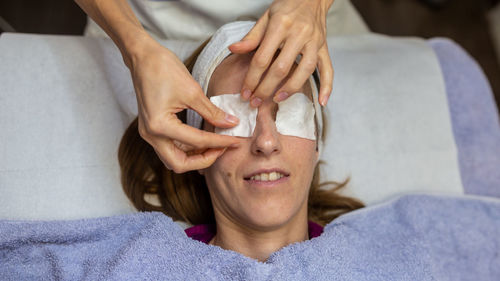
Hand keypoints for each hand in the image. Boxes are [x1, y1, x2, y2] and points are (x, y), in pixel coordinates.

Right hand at [126, 39, 240, 172]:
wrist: (142, 56)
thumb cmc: (163, 68)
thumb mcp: (192, 91)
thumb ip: (212, 112)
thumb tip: (231, 124)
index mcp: (159, 126)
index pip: (197, 142)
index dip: (220, 142)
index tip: (236, 141)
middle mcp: (151, 135)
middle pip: (179, 164)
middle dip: (204, 160)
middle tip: (223, 149)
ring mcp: (149, 133)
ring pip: (174, 158)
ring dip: (195, 156)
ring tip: (216, 144)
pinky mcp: (152, 129)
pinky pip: (171, 147)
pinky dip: (188, 148)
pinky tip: (203, 139)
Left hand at [229, 0, 333, 106]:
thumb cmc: (287, 7)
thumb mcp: (266, 17)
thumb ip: (252, 37)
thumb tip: (234, 49)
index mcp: (281, 25)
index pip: (262, 58)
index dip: (252, 78)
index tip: (245, 92)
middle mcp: (299, 34)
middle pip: (281, 68)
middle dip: (266, 88)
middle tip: (256, 102)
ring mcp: (314, 42)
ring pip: (305, 70)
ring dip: (291, 88)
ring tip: (278, 99)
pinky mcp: (325, 47)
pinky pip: (328, 69)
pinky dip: (327, 86)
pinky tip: (322, 101)